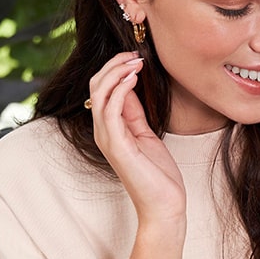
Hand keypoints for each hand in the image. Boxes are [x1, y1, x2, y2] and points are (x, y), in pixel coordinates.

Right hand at [88, 51, 185, 225]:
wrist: (164, 205)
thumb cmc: (158, 175)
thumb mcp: (147, 135)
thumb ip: (135, 113)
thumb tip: (130, 86)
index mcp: (109, 129)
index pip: (101, 89)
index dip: (115, 69)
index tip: (136, 56)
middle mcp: (103, 132)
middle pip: (95, 86)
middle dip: (113, 65)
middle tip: (135, 53)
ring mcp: (107, 139)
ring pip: (99, 94)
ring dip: (116, 72)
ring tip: (136, 61)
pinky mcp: (117, 145)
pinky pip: (110, 109)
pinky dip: (120, 89)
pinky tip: (133, 78)